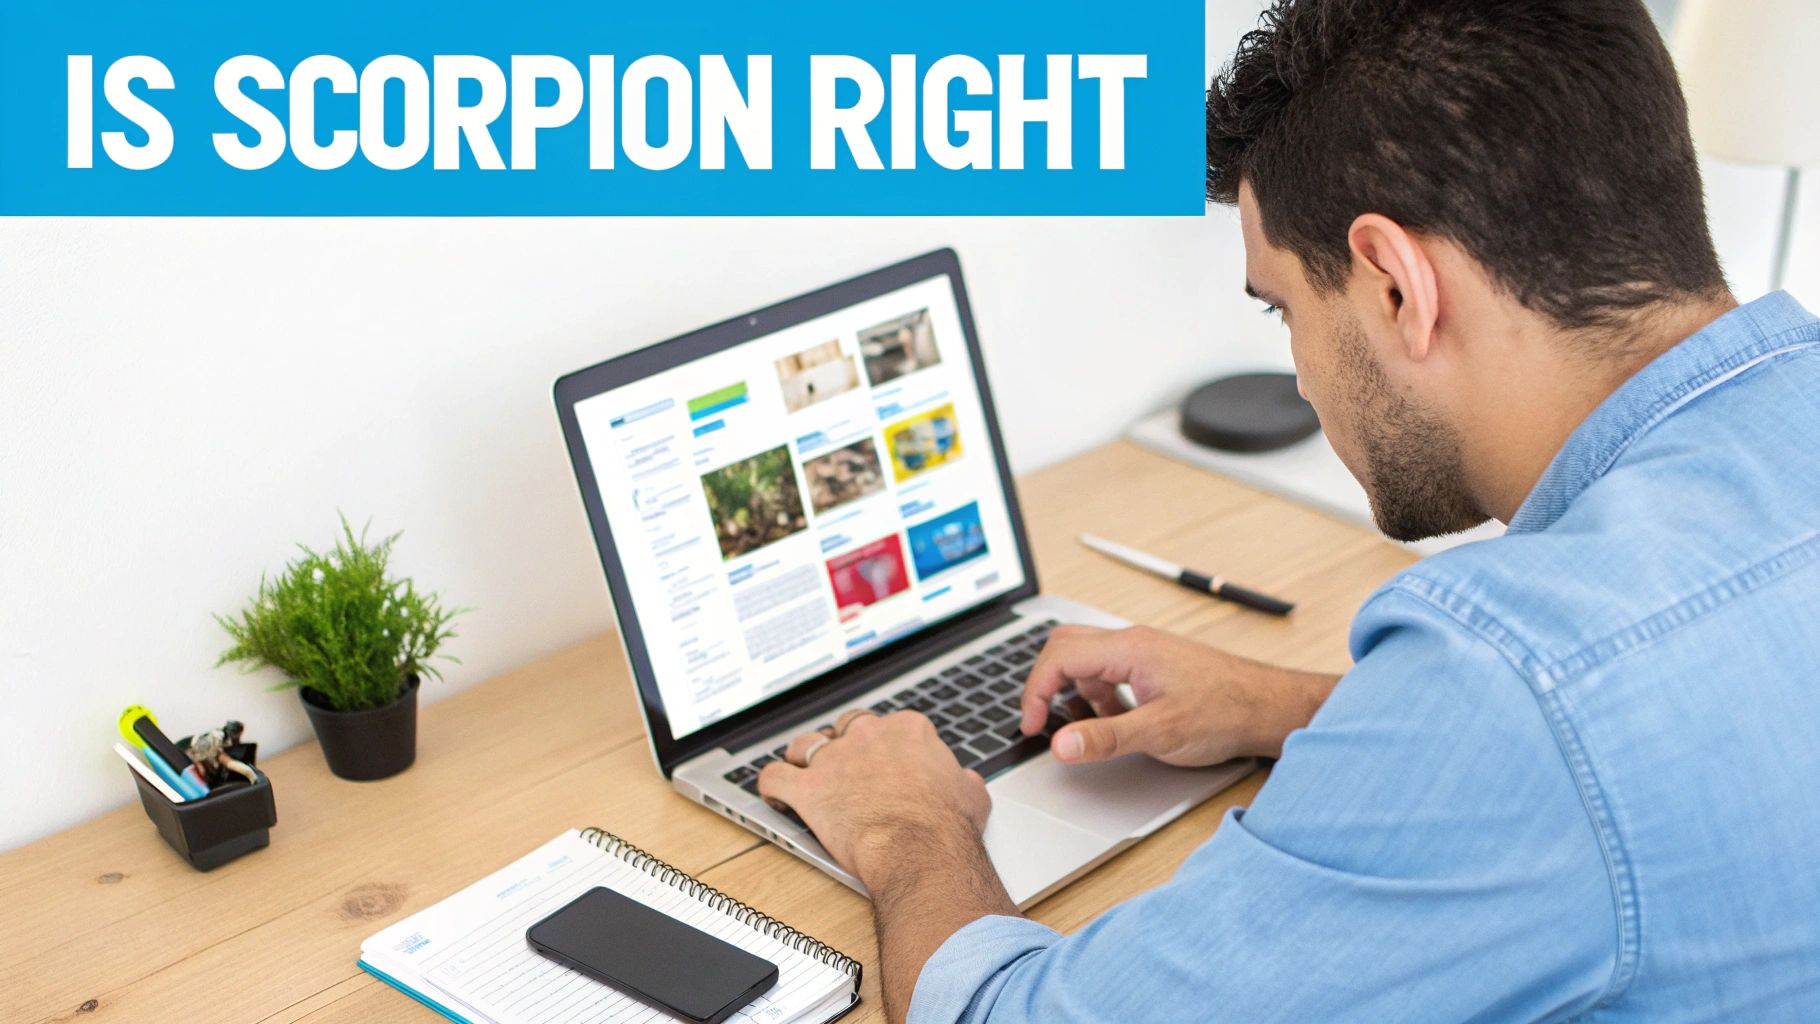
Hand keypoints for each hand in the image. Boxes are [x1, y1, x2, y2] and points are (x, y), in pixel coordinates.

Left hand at [757, 709, 990, 885]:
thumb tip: (965, 782)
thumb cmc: (945, 827)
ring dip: (802, 758)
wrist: (920, 850)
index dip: (881, 746)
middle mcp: (868, 736)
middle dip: (842, 745)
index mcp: (908, 731)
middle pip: (844, 728)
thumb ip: (962, 780)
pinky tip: (774, 795)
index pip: (886, 726)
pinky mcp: (808, 787)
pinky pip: (775, 777)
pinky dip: (771, 785)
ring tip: (802, 774)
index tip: (881, 763)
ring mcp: (835, 759)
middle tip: (844, 769)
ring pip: (805, 744)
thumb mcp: (971, 795)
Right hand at [1020, 624, 1337, 765]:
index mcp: (1129, 649)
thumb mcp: (1160, 733)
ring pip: (1086, 658)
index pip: (1059, 657)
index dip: (1035, 692)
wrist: (1268, 707)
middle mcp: (1133, 642)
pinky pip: (1109, 670)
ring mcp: (1144, 651)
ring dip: (1077, 691)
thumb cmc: (1225, 712)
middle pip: (1065, 646)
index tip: (1032, 725)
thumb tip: (1060, 744)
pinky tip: (1118, 720)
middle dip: (1047, 683)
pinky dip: (1100, 695)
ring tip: (1092, 726)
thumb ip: (1105, 738)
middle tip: (1043, 720)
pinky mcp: (1154, 664)